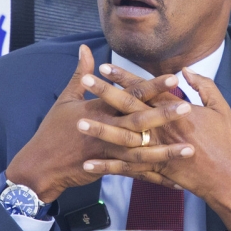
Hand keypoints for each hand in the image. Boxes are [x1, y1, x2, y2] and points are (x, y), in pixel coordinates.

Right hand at [5, 45, 194, 202]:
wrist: (41, 165)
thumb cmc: (53, 131)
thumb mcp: (65, 99)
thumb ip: (80, 74)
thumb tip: (85, 49)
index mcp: (99, 108)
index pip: (130, 94)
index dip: (152, 85)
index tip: (174, 77)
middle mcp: (106, 129)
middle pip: (140, 121)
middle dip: (164, 114)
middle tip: (188, 107)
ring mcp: (108, 151)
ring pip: (142, 151)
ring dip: (166, 150)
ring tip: (189, 149)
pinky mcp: (109, 168)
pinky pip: (136, 173)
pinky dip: (155, 177)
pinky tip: (175, 181)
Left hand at [82, 66, 230, 230]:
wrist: (228, 178)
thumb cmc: (227, 142)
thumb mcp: (220, 107)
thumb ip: (203, 86)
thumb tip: (185, 70)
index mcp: (177, 110)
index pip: (145, 88)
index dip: (125, 76)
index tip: (105, 66)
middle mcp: (162, 128)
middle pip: (128, 107)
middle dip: (105, 93)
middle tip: (85, 81)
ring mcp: (157, 150)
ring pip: (123, 138)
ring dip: (100, 128)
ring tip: (78, 121)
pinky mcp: (155, 170)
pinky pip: (126, 168)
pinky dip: (107, 166)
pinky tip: (88, 163)